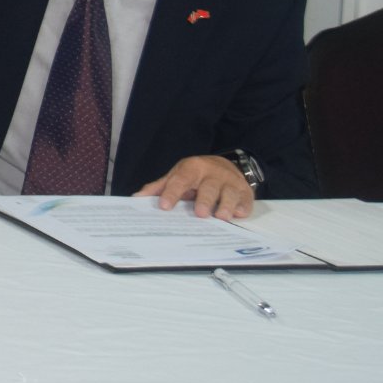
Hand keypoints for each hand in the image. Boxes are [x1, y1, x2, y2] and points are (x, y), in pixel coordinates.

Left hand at [135, 155, 256, 218]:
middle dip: (204, 199)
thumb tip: (137, 198)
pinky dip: (243, 207)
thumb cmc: (196, 174)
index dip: (172, 192)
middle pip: (208, 187)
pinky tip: (239, 214)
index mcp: (192, 168)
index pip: (180, 180)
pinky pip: (246, 200)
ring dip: (226, 205)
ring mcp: (231, 182)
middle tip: (199, 213)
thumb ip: (159, 187)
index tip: (164, 206)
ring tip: (222, 217)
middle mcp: (213, 174)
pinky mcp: (245, 192)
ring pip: (229, 193)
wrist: (226, 164)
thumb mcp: (177, 175)